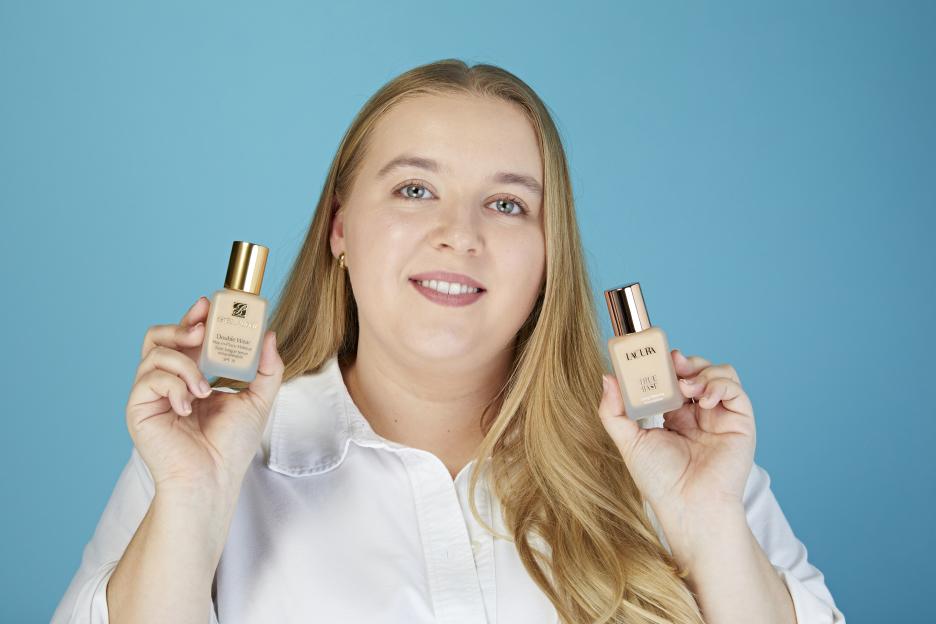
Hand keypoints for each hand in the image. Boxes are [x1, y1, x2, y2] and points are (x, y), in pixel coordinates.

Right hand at [125, 296, 284, 496]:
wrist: (214, 479)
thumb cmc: (231, 446)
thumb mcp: (258, 400)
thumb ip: (267, 367)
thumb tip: (270, 334)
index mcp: (192, 376)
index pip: (185, 337)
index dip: (193, 318)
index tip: (208, 303)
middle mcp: (168, 382)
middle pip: (159, 336)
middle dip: (181, 327)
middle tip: (202, 331)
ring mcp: (151, 395)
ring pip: (155, 354)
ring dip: (185, 364)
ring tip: (204, 389)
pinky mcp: (138, 409)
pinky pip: (149, 379)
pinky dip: (174, 386)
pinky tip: (188, 406)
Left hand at [597, 349, 755, 516]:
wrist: (688, 506)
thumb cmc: (659, 480)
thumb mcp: (629, 441)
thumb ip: (613, 410)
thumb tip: (607, 377)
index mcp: (675, 416)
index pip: (672, 378)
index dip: (663, 365)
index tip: (650, 356)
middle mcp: (699, 413)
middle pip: (696, 370)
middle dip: (683, 361)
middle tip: (670, 362)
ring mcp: (721, 416)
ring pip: (719, 374)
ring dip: (701, 371)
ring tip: (685, 387)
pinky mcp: (740, 422)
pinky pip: (735, 390)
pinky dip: (719, 384)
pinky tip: (703, 399)